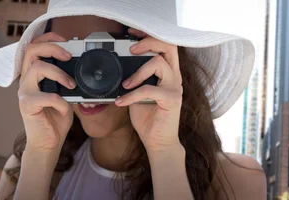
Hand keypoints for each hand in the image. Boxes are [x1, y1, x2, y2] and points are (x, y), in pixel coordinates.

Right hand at [18, 32, 75, 151]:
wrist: (48, 143)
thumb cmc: (56, 118)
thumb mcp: (66, 95)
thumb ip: (69, 81)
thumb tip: (85, 69)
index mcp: (34, 75)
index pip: (34, 47)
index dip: (49, 39)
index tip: (66, 41)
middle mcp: (26, 80)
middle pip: (31, 50)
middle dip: (52, 48)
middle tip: (69, 56)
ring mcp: (24, 92)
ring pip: (37, 68)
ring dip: (60, 74)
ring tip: (71, 85)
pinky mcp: (27, 105)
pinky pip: (46, 96)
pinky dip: (61, 102)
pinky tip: (65, 110)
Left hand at [115, 28, 182, 150]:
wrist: (158, 142)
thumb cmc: (148, 118)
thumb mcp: (136, 94)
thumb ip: (132, 79)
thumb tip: (113, 68)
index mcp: (167, 72)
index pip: (164, 45)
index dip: (148, 36)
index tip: (130, 34)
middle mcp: (174, 76)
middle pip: (168, 46)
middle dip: (148, 42)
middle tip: (131, 49)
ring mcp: (174, 87)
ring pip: (158, 63)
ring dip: (137, 72)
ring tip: (124, 84)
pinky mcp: (172, 99)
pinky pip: (150, 89)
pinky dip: (132, 95)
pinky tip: (121, 101)